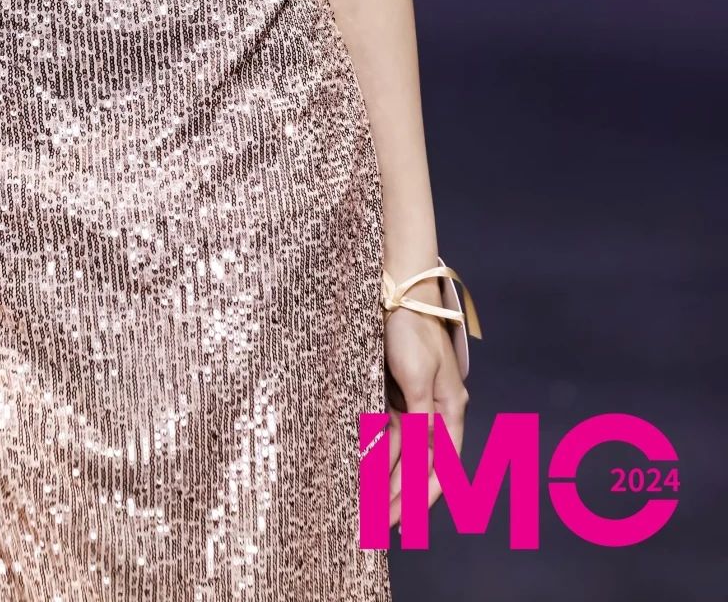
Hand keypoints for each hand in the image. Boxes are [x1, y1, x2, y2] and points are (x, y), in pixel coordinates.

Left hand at [383, 295, 467, 531]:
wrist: (398, 290)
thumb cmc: (413, 331)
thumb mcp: (419, 378)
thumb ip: (421, 421)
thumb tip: (419, 460)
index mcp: (449, 409)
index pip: (441, 467)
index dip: (423, 496)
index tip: (403, 521)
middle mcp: (434, 410)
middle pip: (420, 463)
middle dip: (401, 495)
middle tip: (377, 524)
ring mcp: (413, 400)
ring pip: (402, 450)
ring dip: (387, 477)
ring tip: (367, 505)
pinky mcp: (393, 390)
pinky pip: (387, 430)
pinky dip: (378, 452)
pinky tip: (364, 470)